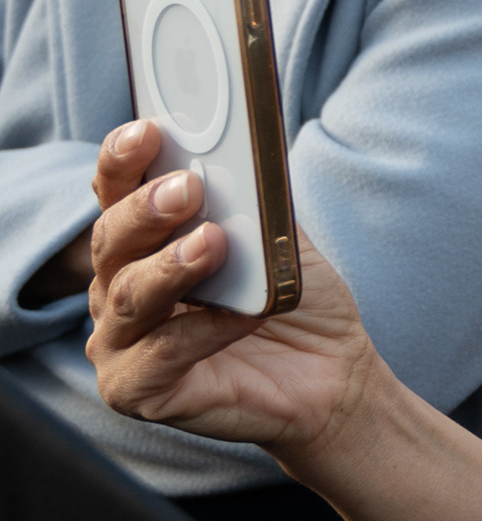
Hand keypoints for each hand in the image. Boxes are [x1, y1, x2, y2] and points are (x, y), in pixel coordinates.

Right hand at [81, 121, 378, 456]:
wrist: (330, 371)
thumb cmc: (290, 298)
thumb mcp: (277, 239)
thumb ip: (254, 203)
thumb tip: (244, 158)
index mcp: (142, 241)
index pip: (116, 193)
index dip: (123, 160)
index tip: (147, 130)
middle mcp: (118, 288)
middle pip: (112, 241)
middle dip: (145, 210)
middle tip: (185, 188)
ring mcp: (120, 342)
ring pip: (130, 297)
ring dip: (171, 266)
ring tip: (212, 242)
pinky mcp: (136, 390)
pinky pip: (160, 356)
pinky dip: (201, 331)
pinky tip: (239, 315)